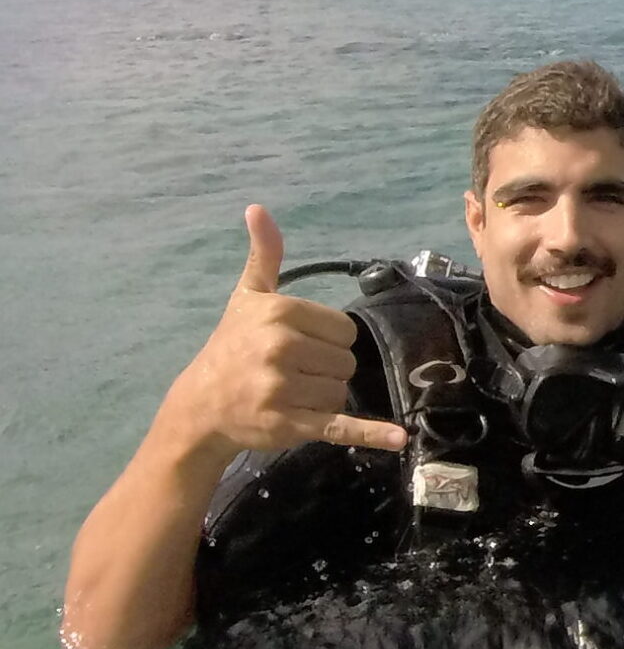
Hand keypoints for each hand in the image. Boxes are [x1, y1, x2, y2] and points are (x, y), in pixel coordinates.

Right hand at [159, 206, 406, 460]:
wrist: (200, 405)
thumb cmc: (231, 347)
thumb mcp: (247, 298)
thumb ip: (264, 256)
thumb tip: (258, 209)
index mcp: (279, 312)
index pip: (345, 330)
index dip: (328, 341)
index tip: (297, 346)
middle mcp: (280, 346)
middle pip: (347, 361)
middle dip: (326, 370)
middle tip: (291, 373)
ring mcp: (283, 387)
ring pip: (341, 391)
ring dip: (324, 397)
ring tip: (290, 394)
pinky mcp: (288, 422)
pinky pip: (339, 425)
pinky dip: (370, 433)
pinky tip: (398, 438)